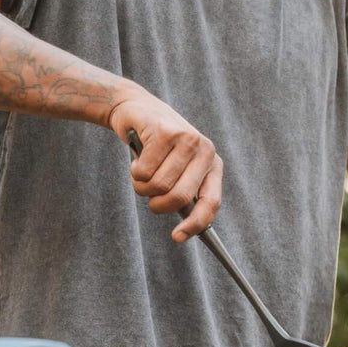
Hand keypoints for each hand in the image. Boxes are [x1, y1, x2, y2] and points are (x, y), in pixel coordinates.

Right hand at [107, 94, 222, 240]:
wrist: (136, 109)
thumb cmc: (156, 146)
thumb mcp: (176, 168)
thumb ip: (183, 191)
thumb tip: (185, 230)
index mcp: (212, 163)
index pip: (211, 202)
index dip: (195, 224)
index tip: (177, 237)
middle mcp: (204, 150)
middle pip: (178, 197)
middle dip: (157, 204)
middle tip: (148, 195)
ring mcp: (186, 139)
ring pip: (157, 185)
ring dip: (141, 186)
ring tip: (141, 171)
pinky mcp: (164, 132)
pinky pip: (143, 172)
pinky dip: (134, 171)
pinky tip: (137, 157)